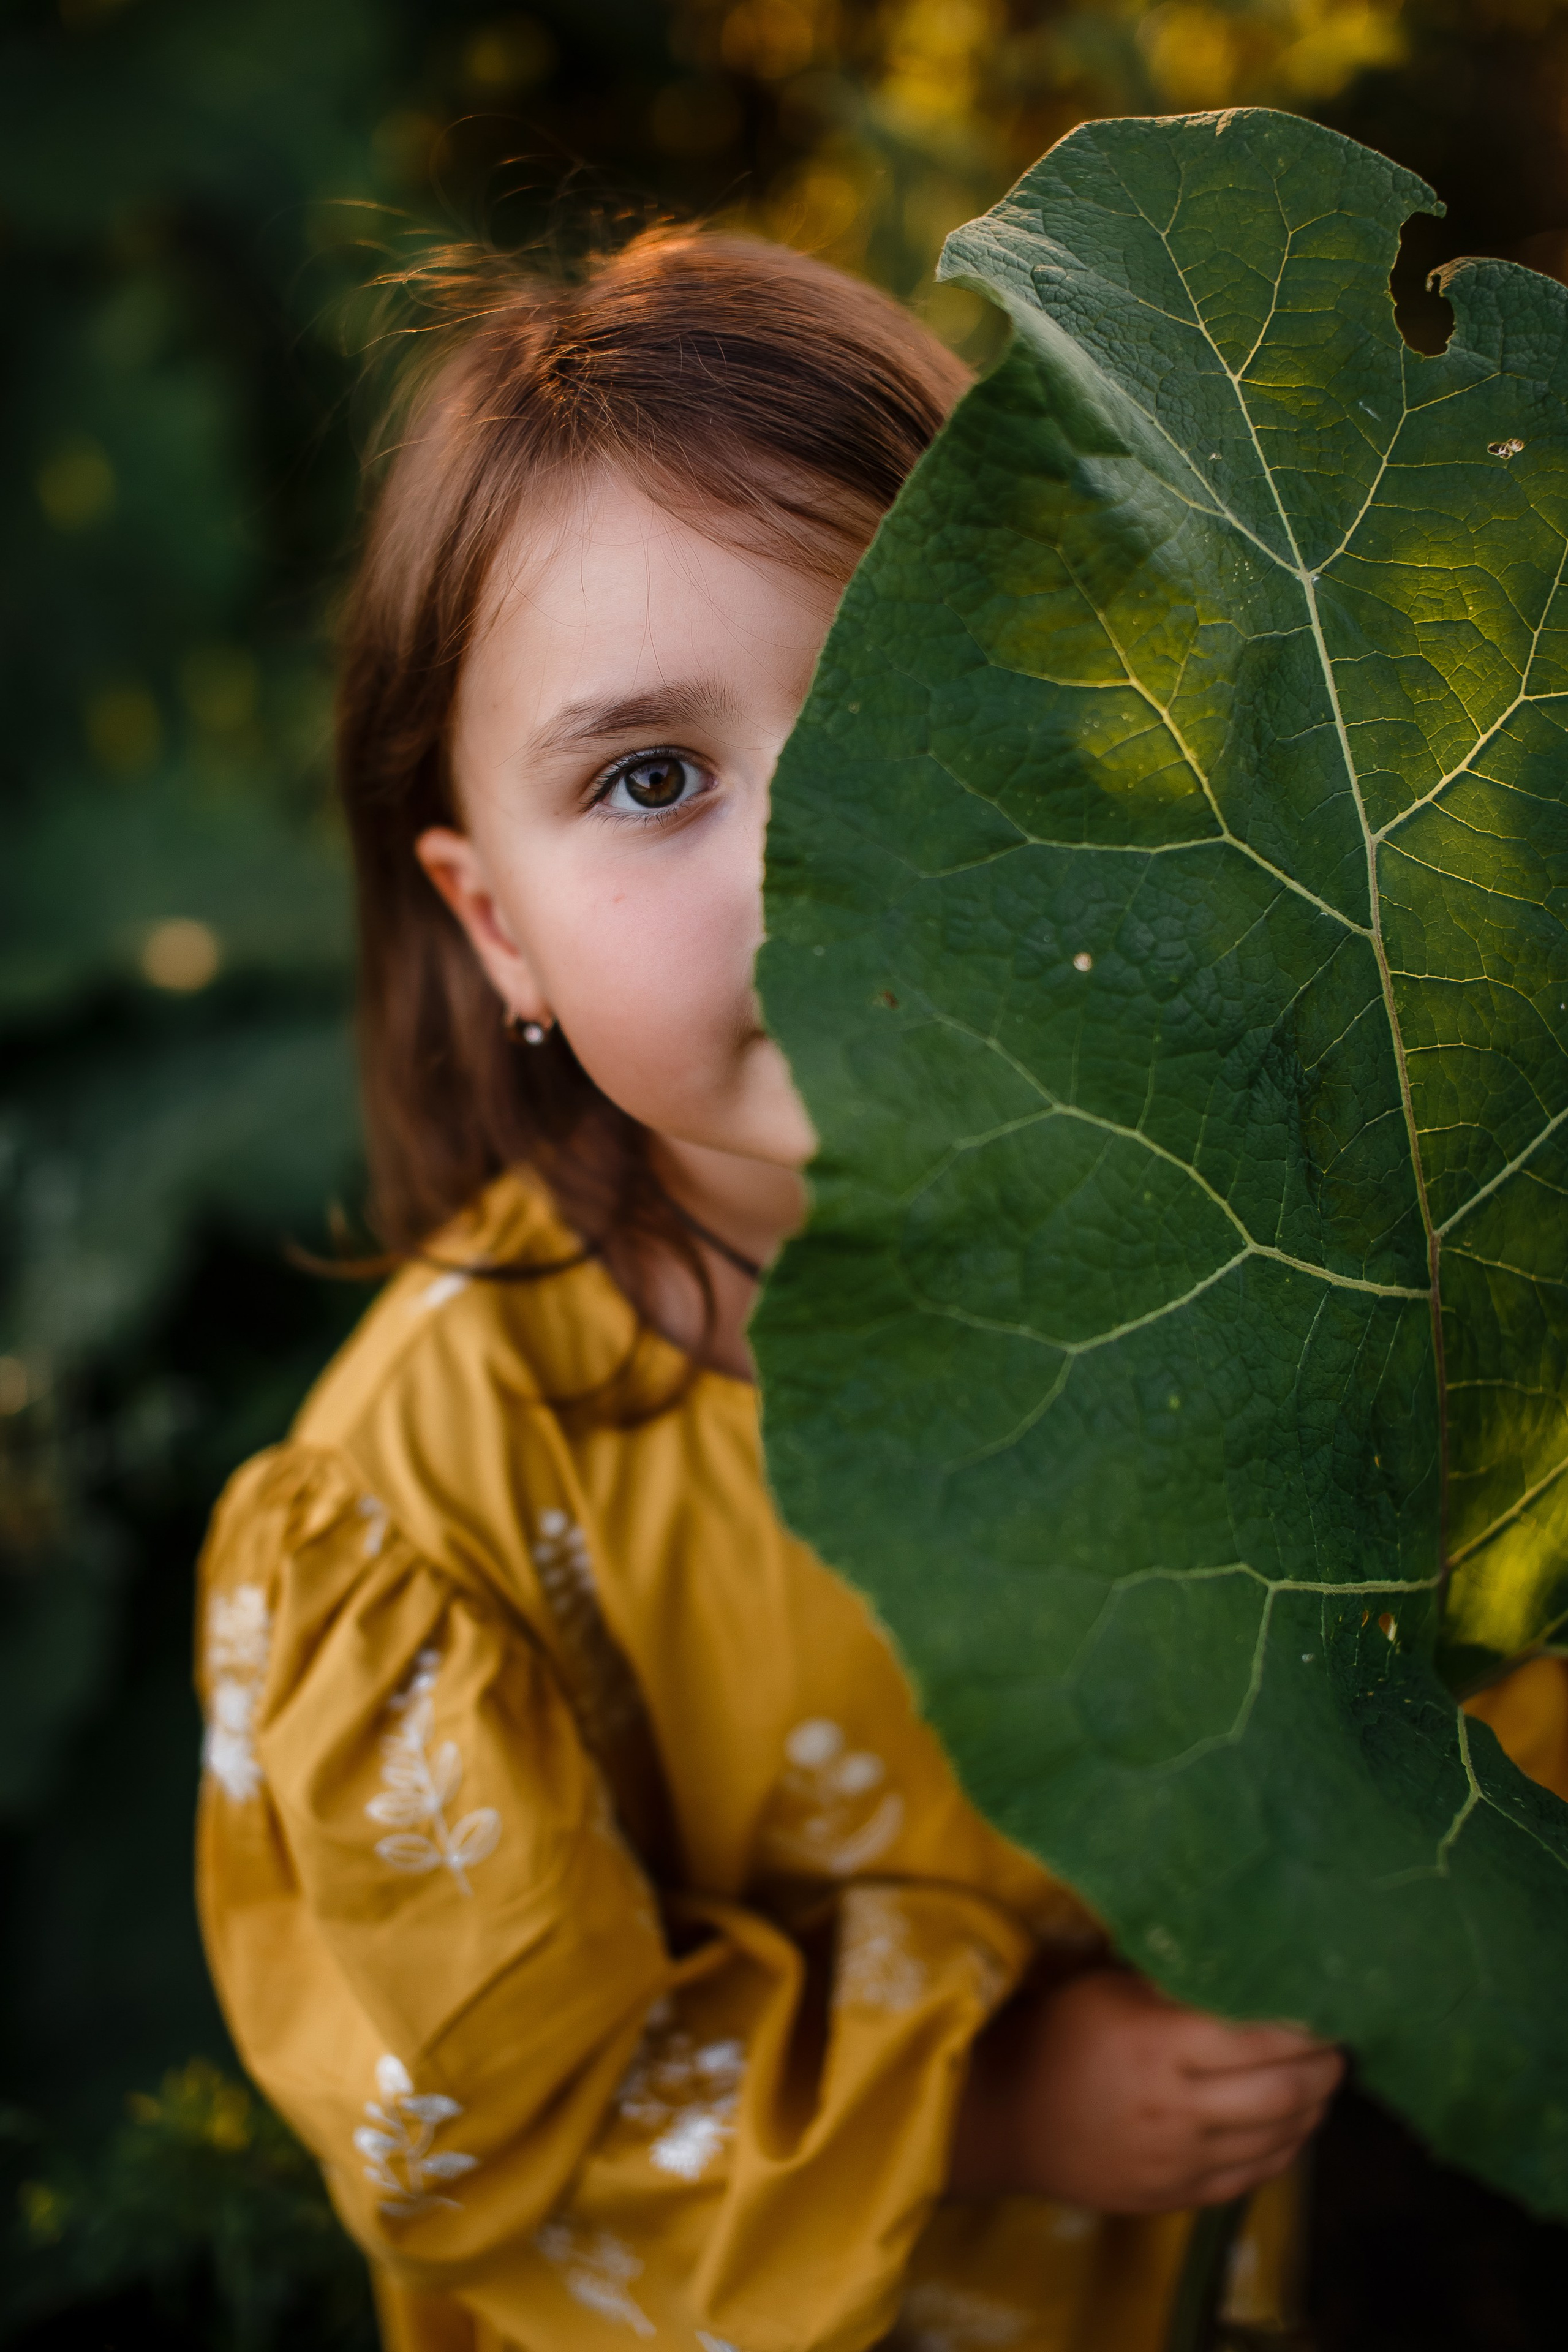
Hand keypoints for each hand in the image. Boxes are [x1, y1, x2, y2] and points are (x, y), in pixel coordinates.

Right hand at [950, 1965, 1342, 2212]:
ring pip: (1278, 2143)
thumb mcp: (1111, 1988)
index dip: (1305, 2028)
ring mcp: (1179, 2163)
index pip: (1260, 2040)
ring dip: (1312, 2111)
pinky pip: (1252, 2178)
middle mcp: (1176, 2111)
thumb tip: (1245, 1966)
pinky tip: (1292, 2126)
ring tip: (1321, 2083)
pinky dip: (1284, 2150)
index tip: (1327, 2009)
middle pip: (1283, 2096)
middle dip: (1325, 2071)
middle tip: (1338, 2048)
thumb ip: (1177, 1983)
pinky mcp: (1176, 2198)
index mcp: (1159, 2048)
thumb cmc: (1061, 2035)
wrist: (1010, 2117)